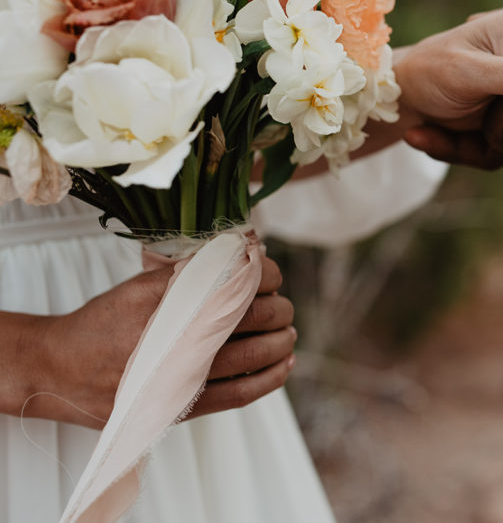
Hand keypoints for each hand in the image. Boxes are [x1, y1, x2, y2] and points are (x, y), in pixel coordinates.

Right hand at [14, 255, 294, 428]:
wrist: (59, 369)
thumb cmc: (104, 321)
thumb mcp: (141, 285)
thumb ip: (192, 271)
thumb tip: (247, 252)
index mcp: (164, 300)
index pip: (235, 282)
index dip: (264, 276)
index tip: (272, 274)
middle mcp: (172, 336)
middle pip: (250, 317)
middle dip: (278, 309)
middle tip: (284, 306)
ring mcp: (177, 373)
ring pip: (251, 356)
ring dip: (280, 342)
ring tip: (288, 333)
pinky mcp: (179, 405)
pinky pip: (238, 394)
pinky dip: (268, 379)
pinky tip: (284, 365)